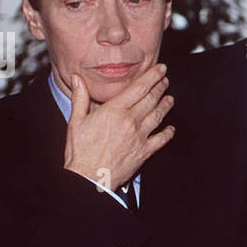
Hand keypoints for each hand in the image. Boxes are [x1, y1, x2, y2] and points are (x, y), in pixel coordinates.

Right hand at [63, 64, 174, 188]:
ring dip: (166, 106)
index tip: (160, 69)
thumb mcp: (75, 120)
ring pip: (158, 116)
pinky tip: (171, 129)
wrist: (89, 177)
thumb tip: (77, 79)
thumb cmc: (80, 151)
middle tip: (166, 80)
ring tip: (170, 99)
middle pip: (151, 99)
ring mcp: (139, 137)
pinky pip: (161, 140)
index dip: (152, 76)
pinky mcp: (144, 152)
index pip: (138, 88)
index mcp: (114, 111)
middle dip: (161, 87)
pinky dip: (168, 133)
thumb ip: (79, 97)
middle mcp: (130, 121)